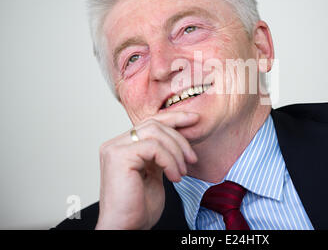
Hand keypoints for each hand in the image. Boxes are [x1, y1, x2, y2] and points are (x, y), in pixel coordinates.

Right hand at [95, 111, 198, 229]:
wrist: (126, 227)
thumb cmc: (139, 207)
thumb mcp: (156, 172)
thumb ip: (161, 154)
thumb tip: (178, 138)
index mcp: (124, 145)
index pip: (151, 122)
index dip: (174, 118)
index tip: (195, 119)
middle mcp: (116, 143)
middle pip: (155, 124)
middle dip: (180, 138)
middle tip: (192, 158)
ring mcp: (115, 148)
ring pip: (156, 132)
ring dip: (176, 151)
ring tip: (182, 172)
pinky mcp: (119, 156)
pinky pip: (153, 147)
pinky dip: (169, 161)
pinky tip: (174, 177)